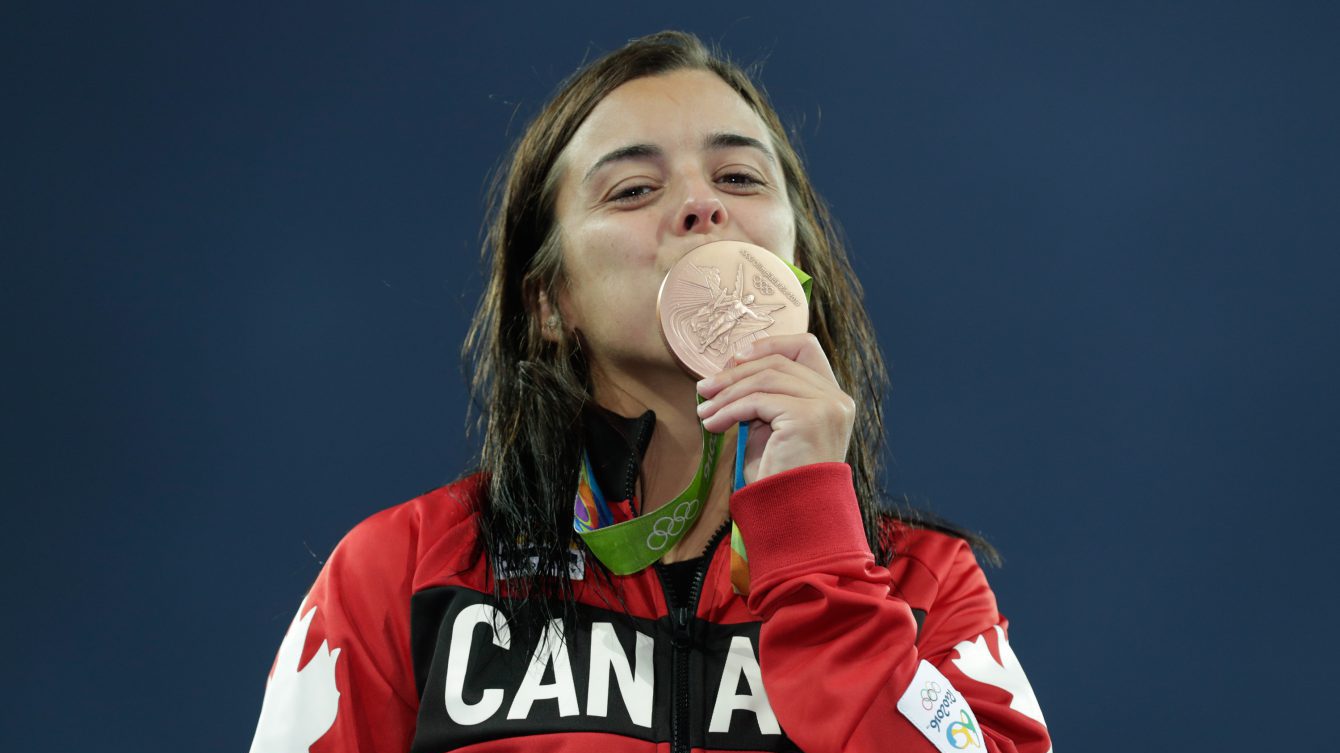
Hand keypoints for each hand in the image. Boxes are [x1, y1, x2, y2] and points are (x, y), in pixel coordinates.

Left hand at [694, 333, 854, 482]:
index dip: (768, 345)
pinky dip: (729, 410)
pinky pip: (758, 400)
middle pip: (780, 360)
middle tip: (704, 388)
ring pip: (765, 378)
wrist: (794, 517)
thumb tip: (730, 372)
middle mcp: (837, 398)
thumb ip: (763, 398)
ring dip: (727, 393)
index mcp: (833, 398)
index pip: (805, 347)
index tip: (736, 359)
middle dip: (736, 372)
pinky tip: (712, 424)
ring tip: (703, 410)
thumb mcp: (772, 430)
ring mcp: (826, 406)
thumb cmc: (781, 481)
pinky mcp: (808, 417)